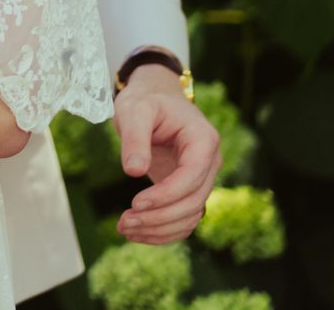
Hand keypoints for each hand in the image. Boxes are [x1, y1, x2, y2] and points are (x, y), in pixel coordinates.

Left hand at [111, 65, 221, 243]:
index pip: (192, 176)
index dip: (166, 194)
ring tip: (125, 229)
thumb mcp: (134, 110)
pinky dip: (163, 231)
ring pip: (190, 216)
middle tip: (124, 222)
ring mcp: (202, 179)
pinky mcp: (190, 191)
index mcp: (203, 140)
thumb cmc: (145, 101)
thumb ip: (135, 138)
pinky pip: (184, 219)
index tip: (136, 204)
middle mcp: (209, 162)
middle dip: (159, 217)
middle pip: (193, 201)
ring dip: (159, 229)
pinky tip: (138, 234)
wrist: (154, 100)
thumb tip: (134, 172)